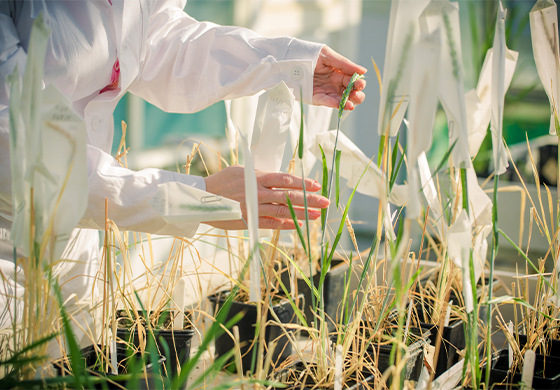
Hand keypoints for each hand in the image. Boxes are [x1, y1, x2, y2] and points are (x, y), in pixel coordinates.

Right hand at [202, 165, 329, 229]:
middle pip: (288, 194)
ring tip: (316, 215)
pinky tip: (298, 225)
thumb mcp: (240, 172)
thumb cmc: (220, 183)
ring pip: (282, 209)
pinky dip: (285, 224)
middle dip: (309, 199)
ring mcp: (252, 206)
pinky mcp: (248, 219)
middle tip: (325, 202)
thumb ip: (259, 177)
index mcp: (255, 176)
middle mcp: (256, 191)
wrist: (199, 198)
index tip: (317, 186)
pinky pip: (270, 223)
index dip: (302, 183)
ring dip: (301, 213)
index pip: (284, 178)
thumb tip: (279, 180)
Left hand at [313, 45, 366, 110]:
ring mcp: (326, 92)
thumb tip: (363, 71)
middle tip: (356, 93)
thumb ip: (345, 64)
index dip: (359, 84)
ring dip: (347, 103)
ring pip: (341, 101)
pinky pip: (326, 102)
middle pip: (351, 94)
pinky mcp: (316, 98)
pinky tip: (340, 104)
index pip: (354, 81)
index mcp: (340, 74)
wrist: (291, 58)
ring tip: (351, 104)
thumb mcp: (328, 56)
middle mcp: (335, 85)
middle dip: (357, 95)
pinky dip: (334, 104)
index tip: (360, 84)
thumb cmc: (310, 55)